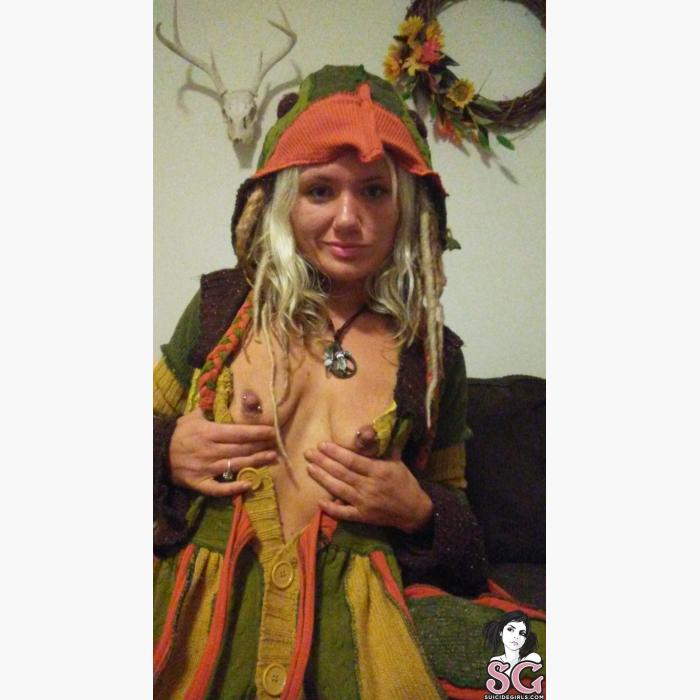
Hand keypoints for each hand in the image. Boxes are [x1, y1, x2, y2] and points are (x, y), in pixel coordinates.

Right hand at [169, 408, 277, 496]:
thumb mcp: (191, 416)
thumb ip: (209, 410)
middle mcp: (210, 451)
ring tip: (272, 459)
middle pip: (241, 449)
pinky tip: (249, 484)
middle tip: (277, 445)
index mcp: (209, 433)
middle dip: (261, 446)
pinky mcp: (199, 483)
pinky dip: (234, 488)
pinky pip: (219, 488)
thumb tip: (224, 399)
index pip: (239, 432)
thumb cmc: (177, 432)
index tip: (272, 431)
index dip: (257, 432)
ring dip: (256, 462)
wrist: (155, 452)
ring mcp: (205, 469)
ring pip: (236, 465)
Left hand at [304, 442, 433, 532]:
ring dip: (322, 479)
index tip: (322, 445)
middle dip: (323, 462)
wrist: (414, 511)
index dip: (336, 452)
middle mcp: (370, 486)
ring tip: (309, 469)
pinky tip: (319, 501)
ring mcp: (365, 503)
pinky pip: (344, 513)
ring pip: (339, 490)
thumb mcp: (398, 462)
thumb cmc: (405, 483)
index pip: (353, 460)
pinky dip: (331, 508)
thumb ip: (386, 446)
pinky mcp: (362, 516)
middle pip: (342, 473)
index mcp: (379, 471)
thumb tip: (378, 428)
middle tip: (308, 453)